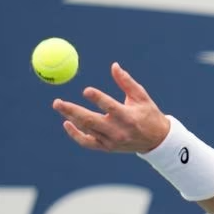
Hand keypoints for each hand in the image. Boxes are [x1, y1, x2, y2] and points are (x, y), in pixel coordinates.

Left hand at [52, 62, 170, 153]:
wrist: (156, 140)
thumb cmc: (148, 114)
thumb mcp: (141, 96)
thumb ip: (126, 82)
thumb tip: (114, 65)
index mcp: (128, 116)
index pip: (110, 107)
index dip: (98, 99)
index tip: (86, 90)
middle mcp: (118, 130)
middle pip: (90, 121)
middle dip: (72, 111)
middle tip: (57, 102)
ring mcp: (111, 141)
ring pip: (86, 130)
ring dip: (71, 118)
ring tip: (59, 106)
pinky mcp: (107, 148)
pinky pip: (87, 142)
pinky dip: (75, 135)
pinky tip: (66, 123)